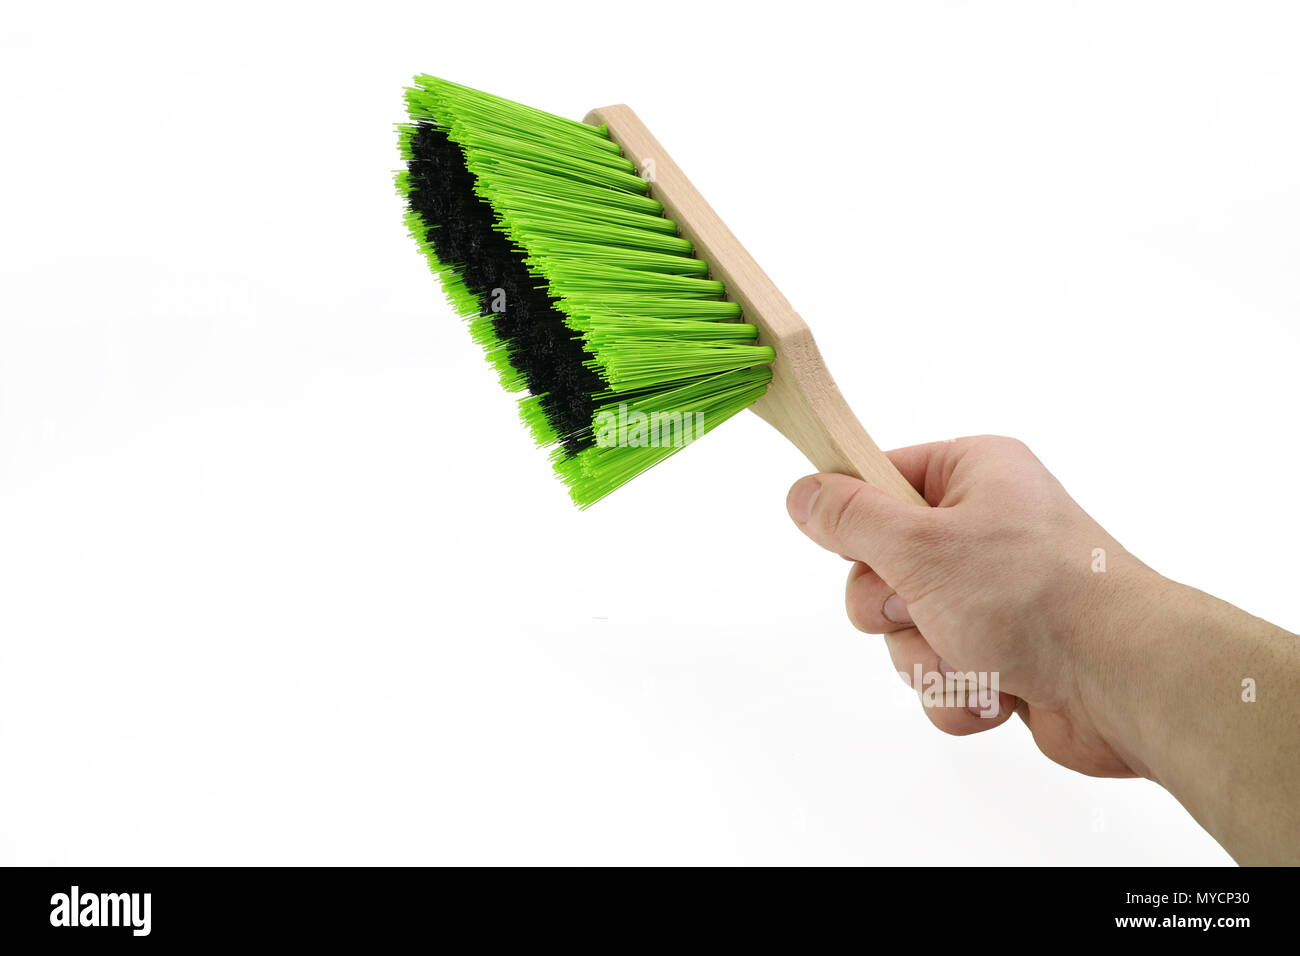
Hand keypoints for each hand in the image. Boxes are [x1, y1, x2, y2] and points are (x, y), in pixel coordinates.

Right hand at [786, 436, 1159, 777]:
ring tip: (976, 656)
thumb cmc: (1034, 594)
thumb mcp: (921, 544)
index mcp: (974, 475)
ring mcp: (991, 595)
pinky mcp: (1000, 652)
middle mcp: (983, 528)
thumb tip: (802, 492)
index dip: (855, 518)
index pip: (879, 477)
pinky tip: (999, 688)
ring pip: (904, 630)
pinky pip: (939, 674)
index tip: (850, 547)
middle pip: (879, 566)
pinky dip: (958, 689)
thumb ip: (851, 518)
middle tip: (922, 607)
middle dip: (892, 607)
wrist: (1125, 680)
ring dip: (926, 657)